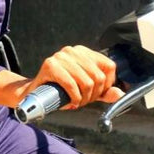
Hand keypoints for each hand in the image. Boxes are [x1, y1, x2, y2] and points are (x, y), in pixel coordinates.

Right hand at [0, 45, 123, 109]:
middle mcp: (72, 51)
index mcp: (83, 52)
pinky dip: (74, 98)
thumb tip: (119, 94)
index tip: (97, 94)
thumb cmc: (61, 91)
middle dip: (93, 95)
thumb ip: (103, 92)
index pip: (108, 66)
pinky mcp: (50, 65)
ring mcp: (60, 56)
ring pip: (86, 82)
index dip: (107, 84)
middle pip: (98, 76)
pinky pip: (71, 85)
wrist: (33, 95)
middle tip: (84, 101)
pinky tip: (70, 102)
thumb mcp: (86, 91)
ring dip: (83, 99)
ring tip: (76, 102)